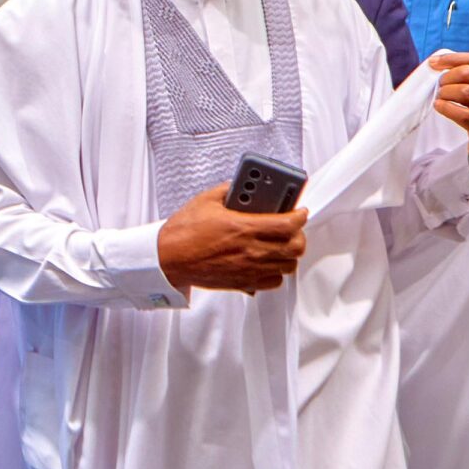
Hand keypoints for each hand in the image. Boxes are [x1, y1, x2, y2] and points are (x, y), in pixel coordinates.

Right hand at [157, 183, 308, 293]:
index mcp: (244, 227)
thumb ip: (227, 190)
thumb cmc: (183, 232)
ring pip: (288, 266)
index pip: (288, 224)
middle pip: (295, 247)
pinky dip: (276, 272)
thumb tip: (238, 186)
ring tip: (281, 244)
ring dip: (289, 254)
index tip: (299, 211)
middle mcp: (251, 250)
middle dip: (299, 236)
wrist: (168, 259)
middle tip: (291, 228)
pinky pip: (273, 282)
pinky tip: (267, 262)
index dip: (300, 216)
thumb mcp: (205, 201)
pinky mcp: (243, 282)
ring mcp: (249, 268)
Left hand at [430, 52, 468, 183]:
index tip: (434, 62)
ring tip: (440, 99)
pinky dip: (445, 108)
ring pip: (464, 91)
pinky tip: (440, 107)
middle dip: (447, 77)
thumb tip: (444, 65)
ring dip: (445, 92)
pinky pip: (462, 114)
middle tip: (439, 87)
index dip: (452, 59)